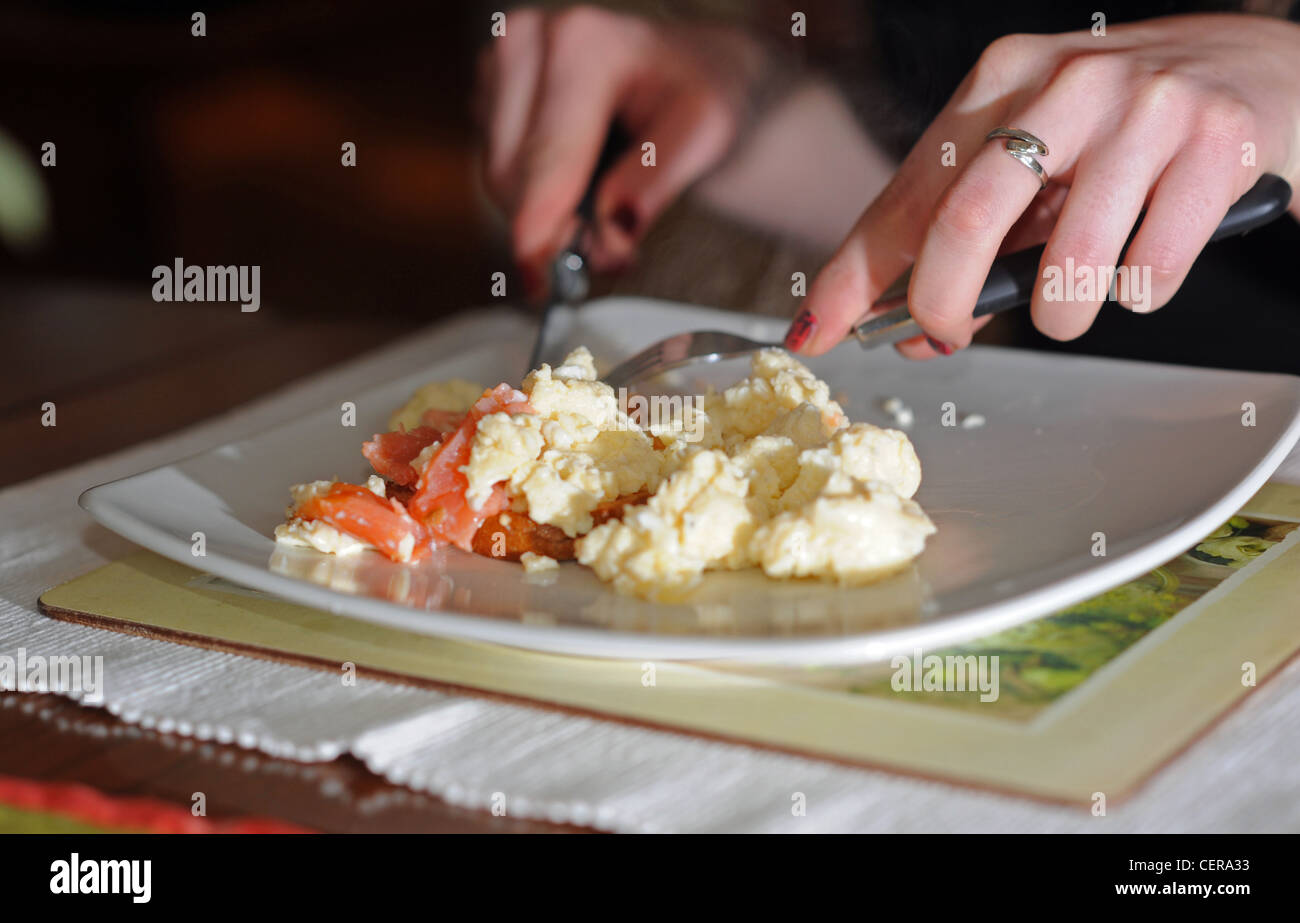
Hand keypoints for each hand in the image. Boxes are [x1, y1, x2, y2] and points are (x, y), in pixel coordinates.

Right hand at [477, 5, 767, 290]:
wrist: (694, 66)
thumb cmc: (702, 90)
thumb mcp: (706, 133)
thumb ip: (656, 182)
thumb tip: (613, 231)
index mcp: (581, 46)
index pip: (545, 162)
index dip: (541, 234)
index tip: (542, 285)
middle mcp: (529, 44)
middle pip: (510, 177)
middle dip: (552, 228)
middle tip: (610, 248)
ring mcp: (502, 63)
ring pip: (498, 178)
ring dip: (545, 213)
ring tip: (604, 205)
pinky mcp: (492, 88)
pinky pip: (499, 167)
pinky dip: (535, 192)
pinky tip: (579, 180)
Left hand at [786, 14, 1299, 356]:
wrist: (1264, 68)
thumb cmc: (1128, 125)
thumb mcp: (1035, 155)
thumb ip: (972, 227)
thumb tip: (916, 324)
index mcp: (1000, 81)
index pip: (905, 194)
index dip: (853, 274)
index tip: (816, 330)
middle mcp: (1064, 83)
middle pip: (964, 221)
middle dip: (942, 304)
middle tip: (947, 334)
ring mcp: (1143, 107)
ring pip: (1064, 261)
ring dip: (1056, 314)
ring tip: (1070, 303)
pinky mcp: (1216, 144)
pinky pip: (1146, 270)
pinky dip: (1134, 294)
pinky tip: (1141, 265)